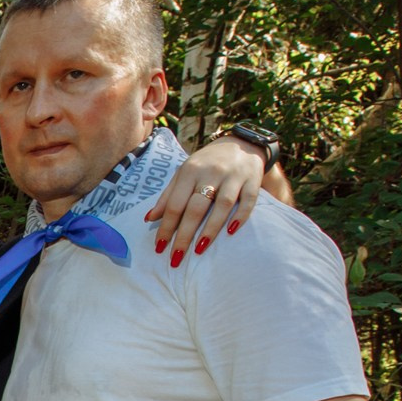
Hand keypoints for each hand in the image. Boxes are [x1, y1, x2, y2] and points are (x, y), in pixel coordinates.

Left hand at [146, 134, 274, 266]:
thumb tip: (149, 218)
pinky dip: (240, 216)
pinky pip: (247, 201)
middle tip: (176, 257)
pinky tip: (231, 232)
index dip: (166, 227)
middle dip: (184, 235)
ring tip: (199, 249)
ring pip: (222, 205)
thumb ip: (168, 195)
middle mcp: (211, 172)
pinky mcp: (252, 181)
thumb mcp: (184, 173)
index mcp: (190, 171)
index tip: (159, 247)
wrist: (241, 143)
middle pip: (196, 208)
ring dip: (210, 229)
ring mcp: (233, 176)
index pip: (175, 204)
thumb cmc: (207, 163)